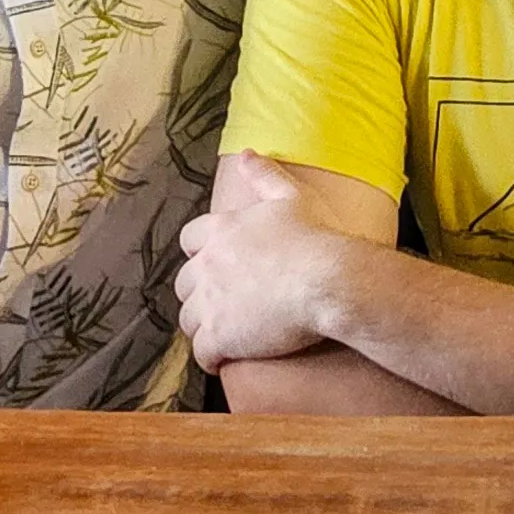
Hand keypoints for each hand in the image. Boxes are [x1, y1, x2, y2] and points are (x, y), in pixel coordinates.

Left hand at [173, 152, 358, 369]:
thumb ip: (264, 175)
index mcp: (221, 230)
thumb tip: (246, 154)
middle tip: (222, 303)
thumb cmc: (317, 237)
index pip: (189, 240)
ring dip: (203, 326)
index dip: (201, 254)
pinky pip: (201, 353)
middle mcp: (208, 265)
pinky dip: (211, 358)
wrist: (330, 280)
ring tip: (224, 334)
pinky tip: (224, 360)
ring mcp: (211, 303)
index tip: (216, 264)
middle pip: (184, 284)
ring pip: (188, 320)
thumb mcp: (292, 196)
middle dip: (199, 294)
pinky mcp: (219, 336)